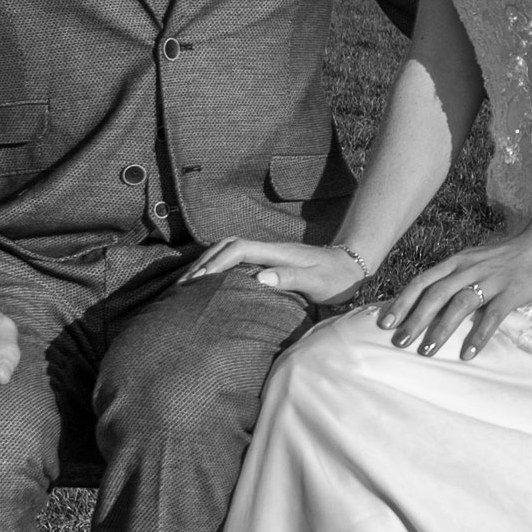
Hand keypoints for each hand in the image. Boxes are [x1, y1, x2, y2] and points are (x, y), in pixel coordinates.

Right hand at [179, 240, 368, 305]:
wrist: (350, 265)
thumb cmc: (335, 277)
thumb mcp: (316, 280)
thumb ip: (290, 278)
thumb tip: (259, 278)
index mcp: (276, 252)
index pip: (237, 250)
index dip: (215, 263)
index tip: (198, 280)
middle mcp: (268, 249)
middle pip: (226, 246)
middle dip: (203, 262)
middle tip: (182, 284)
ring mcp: (267, 253)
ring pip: (229, 250)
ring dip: (208, 262)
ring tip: (189, 283)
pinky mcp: (268, 261)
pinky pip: (236, 259)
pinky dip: (218, 266)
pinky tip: (210, 282)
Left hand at [379, 235, 531, 361]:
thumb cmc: (508, 257)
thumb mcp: (475, 260)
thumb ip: (455, 277)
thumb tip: (429, 301)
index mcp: (457, 261)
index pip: (423, 281)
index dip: (402, 301)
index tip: (383, 322)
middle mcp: (470, 268)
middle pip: (435, 294)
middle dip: (414, 319)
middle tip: (398, 342)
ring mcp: (492, 279)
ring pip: (460, 304)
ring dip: (440, 329)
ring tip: (426, 351)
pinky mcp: (513, 291)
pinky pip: (493, 315)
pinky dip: (479, 335)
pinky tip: (468, 353)